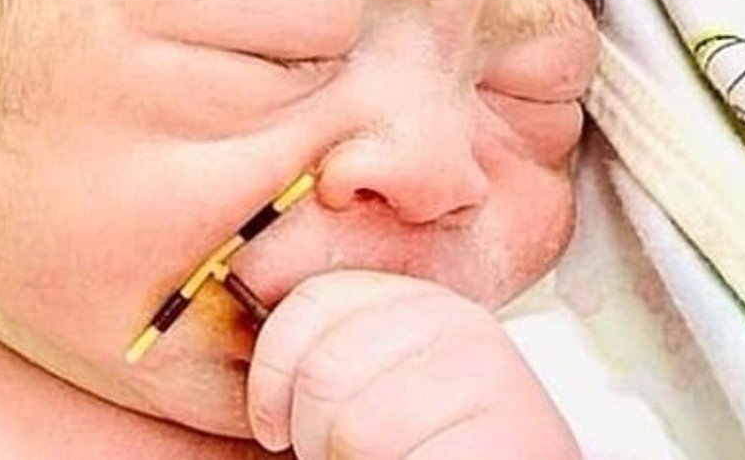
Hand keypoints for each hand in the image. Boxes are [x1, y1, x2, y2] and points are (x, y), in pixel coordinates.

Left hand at [247, 271, 580, 459]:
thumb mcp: (387, 385)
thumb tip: (239, 314)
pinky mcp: (505, 434)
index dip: (272, 372)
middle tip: (346, 458)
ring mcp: (486, 376)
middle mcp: (458, 323)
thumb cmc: (438, 448)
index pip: (311, 300)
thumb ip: (343, 352)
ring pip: (350, 429)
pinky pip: (394, 459)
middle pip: (322, 371)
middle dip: (312, 437)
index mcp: (420, 301)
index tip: (272, 424)